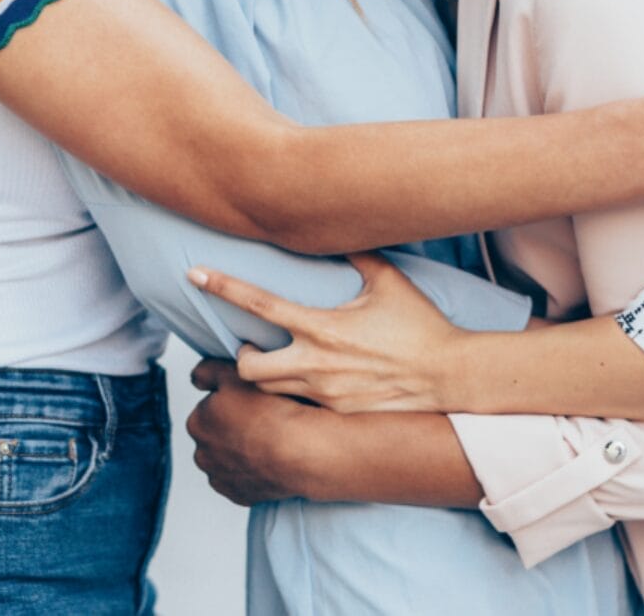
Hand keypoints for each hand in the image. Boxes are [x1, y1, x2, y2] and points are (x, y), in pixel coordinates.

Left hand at [186, 359, 317, 504]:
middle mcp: (202, 454)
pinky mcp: (239, 495)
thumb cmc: (270, 413)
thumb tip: (197, 376)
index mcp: (197, 423)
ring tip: (267, 438)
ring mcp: (221, 478)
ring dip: (241, 449)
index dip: (231, 400)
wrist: (298, 451)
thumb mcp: (236, 374)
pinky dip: (252, 469)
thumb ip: (208, 371)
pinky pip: (242, 478)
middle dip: (233, 426)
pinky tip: (268, 458)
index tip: (249, 400)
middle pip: (217, 433)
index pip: (210, 405)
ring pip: (229, 457)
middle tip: (260, 417)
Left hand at [189, 252, 463, 412]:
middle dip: (235, 357)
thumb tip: (336, 225)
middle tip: (243, 344)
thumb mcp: (388, 281)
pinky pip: (297, 409)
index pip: (259, 305)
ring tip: (268, 364)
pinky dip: (289, 397)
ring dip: (259, 377)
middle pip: (246, 367)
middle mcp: (315, 364)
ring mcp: (323, 396)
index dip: (223, 286)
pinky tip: (301, 386)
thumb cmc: (420, 326)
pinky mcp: (335, 417)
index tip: (194, 274)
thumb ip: (357, 252)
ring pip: (266, 393)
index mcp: (322, 327)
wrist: (449, 378)